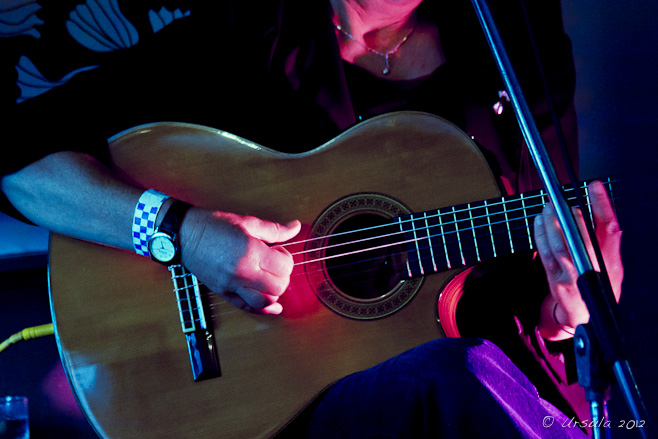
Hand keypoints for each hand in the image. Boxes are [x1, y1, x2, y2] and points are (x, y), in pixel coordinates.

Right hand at [180, 208, 300, 314]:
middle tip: (274, 265)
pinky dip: (262, 309)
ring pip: (265, 302)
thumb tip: (295, 227)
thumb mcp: (247, 222)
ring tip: (269, 280)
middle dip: (282, 276)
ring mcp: (232, 285)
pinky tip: (271, 305)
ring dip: (273, 293)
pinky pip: (247, 308)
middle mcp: (242, 272)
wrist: (185, 235)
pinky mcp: (224, 292)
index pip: (284, 267)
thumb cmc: (213, 225)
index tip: (278, 252)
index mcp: (251, 252)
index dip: (286, 259)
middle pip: (278, 287)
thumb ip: (274, 229)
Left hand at [534, 181, 622, 339]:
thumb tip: (599, 206)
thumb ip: (607, 239)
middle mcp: (590, 268)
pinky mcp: (553, 277)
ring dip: (550, 221)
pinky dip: (540, 233)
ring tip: (548, 205)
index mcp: (610, 261)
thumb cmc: (598, 284)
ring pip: (558, 243)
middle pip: (579, 236)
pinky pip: (543, 251)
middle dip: (568, 214)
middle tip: (560, 198)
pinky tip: (539, 220)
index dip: (602, 205)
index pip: (608, 228)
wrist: (583, 315)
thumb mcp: (613, 263)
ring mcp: (569, 274)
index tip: (594, 186)